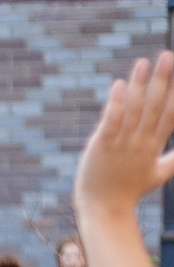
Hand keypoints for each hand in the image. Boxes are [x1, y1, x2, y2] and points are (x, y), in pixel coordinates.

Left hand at [75, 52, 173, 216]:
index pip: (171, 114)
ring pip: (132, 110)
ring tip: (143, 62)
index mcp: (154, 146)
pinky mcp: (100, 147)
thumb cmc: (130, 191)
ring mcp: (121, 144)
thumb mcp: (158, 174)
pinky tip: (119, 85)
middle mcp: (140, 142)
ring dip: (138, 84)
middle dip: (162, 80)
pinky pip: (110, 122)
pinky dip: (116, 104)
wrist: (103, 210)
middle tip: (167, 55)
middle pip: (154, 106)